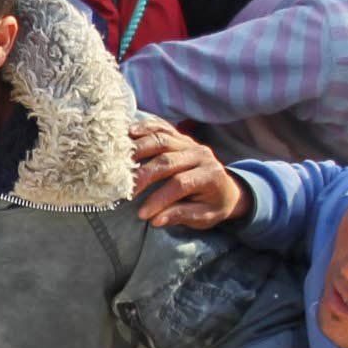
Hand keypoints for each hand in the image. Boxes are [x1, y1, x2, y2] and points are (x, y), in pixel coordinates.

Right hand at [128, 115, 242, 228]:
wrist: (227, 188)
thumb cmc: (213, 205)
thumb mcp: (204, 217)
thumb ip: (181, 216)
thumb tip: (156, 220)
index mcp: (210, 175)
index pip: (180, 184)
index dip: (159, 199)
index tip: (142, 214)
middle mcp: (201, 154)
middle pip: (167, 160)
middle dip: (144, 176)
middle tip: (125, 190)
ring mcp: (190, 142)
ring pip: (161, 140)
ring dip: (138, 149)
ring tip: (120, 161)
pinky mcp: (181, 136)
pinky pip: (161, 127)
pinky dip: (144, 127)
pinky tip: (129, 133)